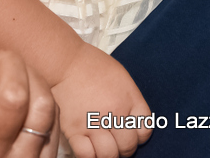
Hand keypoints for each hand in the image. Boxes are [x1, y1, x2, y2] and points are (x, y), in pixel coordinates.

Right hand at [51, 43, 150, 157]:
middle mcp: (115, 113)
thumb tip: (133, 121)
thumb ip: (130, 100)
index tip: (130, 132)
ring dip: (107, 153)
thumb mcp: (121, 77)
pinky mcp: (74, 130)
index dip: (139, 135)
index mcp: (129, 99)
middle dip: (123, 147)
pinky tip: (88, 147)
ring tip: (101, 145)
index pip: (145, 130)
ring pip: (109, 154)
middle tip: (115, 140)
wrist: (64, 61)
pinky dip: (89, 155)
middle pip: (128, 146)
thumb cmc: (91, 65)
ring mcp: (94, 123)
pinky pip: (87, 155)